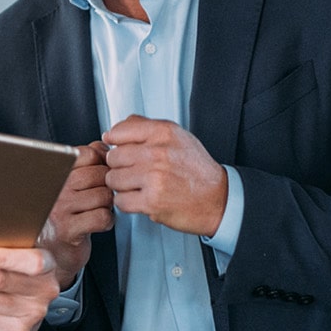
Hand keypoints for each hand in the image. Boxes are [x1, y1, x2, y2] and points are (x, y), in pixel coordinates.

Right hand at [39, 141, 114, 287]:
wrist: (46, 253)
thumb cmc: (60, 216)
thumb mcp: (68, 184)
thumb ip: (83, 161)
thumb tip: (103, 146)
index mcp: (51, 172)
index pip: (85, 153)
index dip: (100, 161)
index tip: (100, 170)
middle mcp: (52, 188)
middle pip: (98, 174)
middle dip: (106, 185)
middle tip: (100, 194)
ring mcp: (59, 209)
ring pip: (103, 196)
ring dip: (107, 204)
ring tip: (97, 209)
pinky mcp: (68, 231)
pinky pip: (102, 217)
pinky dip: (107, 221)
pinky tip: (97, 222)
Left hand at [102, 115, 226, 234]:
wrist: (218, 198)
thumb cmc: (196, 169)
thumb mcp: (177, 136)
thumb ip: (145, 127)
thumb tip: (113, 131)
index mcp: (163, 132)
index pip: (118, 132)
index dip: (115, 143)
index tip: (118, 149)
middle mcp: (158, 153)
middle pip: (113, 158)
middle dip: (119, 166)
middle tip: (134, 171)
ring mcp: (154, 177)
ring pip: (113, 179)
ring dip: (122, 186)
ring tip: (139, 185)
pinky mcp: (152, 201)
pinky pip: (120, 200)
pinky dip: (127, 202)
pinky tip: (141, 198)